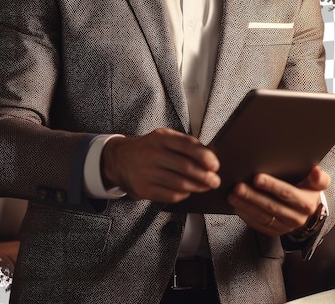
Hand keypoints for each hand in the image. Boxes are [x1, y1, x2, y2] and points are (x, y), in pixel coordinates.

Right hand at [101, 128, 220, 202]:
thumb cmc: (149, 148)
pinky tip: (187, 191)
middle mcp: (153, 154)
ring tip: (205, 187)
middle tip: (215, 181)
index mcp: (161, 138)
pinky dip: (183, 195)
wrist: (119, 159)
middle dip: (205, 176)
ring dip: (197, 187)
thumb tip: (209, 159)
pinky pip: (170, 196)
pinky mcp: (143, 189)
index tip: (216, 165)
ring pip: (180, 184)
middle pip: (186, 168)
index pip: (187, 145)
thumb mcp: (163, 138)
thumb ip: (184, 144)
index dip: (204, 156)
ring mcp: (147, 173)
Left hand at [227, 166, 329, 235]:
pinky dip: (246, 216)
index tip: (257, 178)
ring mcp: (285, 227)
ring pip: (263, 216)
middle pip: (271, 206)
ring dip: (246, 206)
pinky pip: (259, 225)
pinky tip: (237, 206)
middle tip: (237, 187)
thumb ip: (319, 178)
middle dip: (253, 196)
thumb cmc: (310, 190)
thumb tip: (316, 171)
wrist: (311, 211)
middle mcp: (297, 218)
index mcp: (306, 204)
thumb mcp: (319, 183)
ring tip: (232, 195)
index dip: (272, 186)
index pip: (287, 193)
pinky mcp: (276, 232)